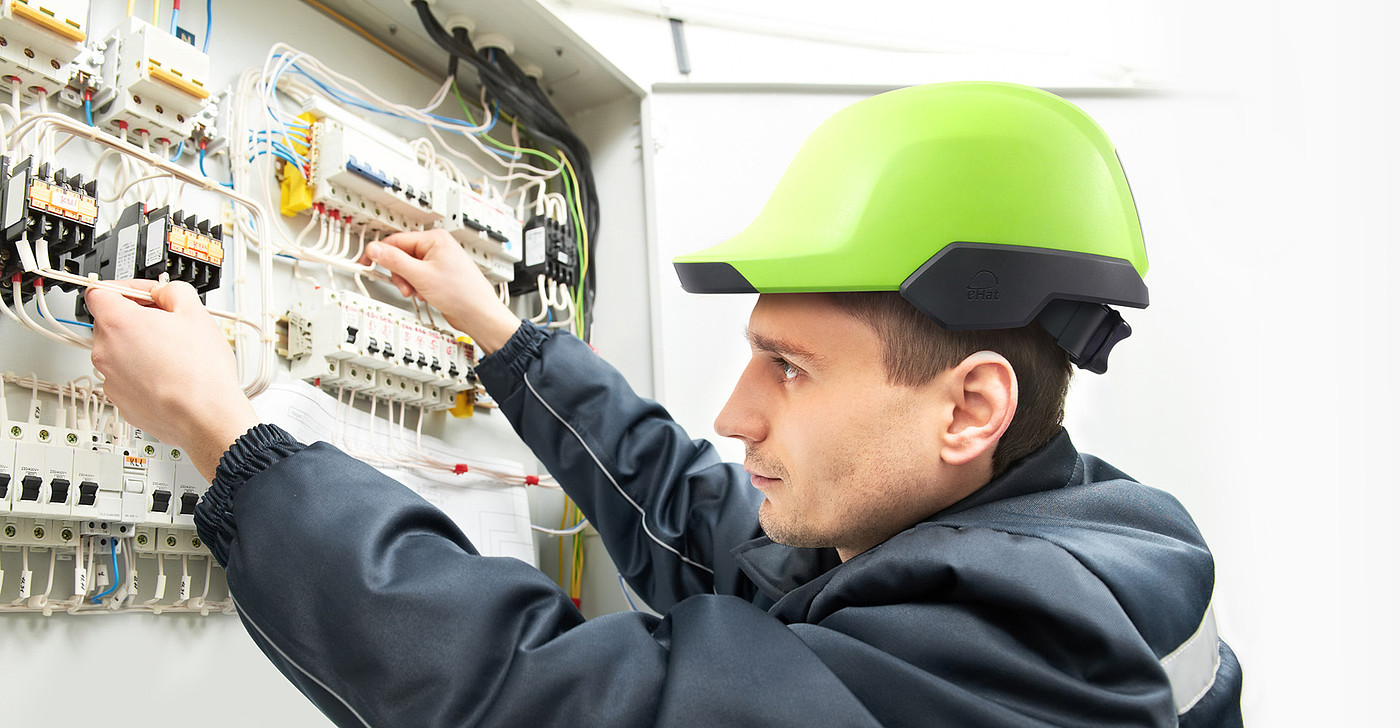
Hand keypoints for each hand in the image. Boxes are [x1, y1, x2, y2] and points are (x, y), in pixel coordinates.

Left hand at [86, 280, 258, 481]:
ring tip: (174, 355)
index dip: (124, 288)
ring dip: (139, 348)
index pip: (98, 292)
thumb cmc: (201, 371)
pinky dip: (142, 374)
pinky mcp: (120, 402)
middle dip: (136, 319)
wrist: (205, 417)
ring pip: (118, 353)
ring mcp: (110, 379)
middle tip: (168, 324)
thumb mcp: (195, 312)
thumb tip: (164, 293)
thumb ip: (172, 290)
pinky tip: (170, 376)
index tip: (143, 294)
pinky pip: (126, 379)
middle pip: (109, 323)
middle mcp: (105, 351)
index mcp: (118, 323)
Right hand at [362, 230, 521, 354]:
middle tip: (404, 285)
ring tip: (418, 292)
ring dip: (408, 282)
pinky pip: (418, 278)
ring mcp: (439, 262)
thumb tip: (374, 249)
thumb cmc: (462, 293)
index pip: (397, 240)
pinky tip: (426, 295)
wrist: (479, 314)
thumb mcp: (420, 275)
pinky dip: (417, 287)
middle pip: (402, 255)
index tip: (365, 262)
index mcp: (435, 239)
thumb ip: (394, 261)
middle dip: (400, 273)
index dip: (379, 253)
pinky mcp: (439, 276)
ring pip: (408, 269)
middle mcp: (437, 247)